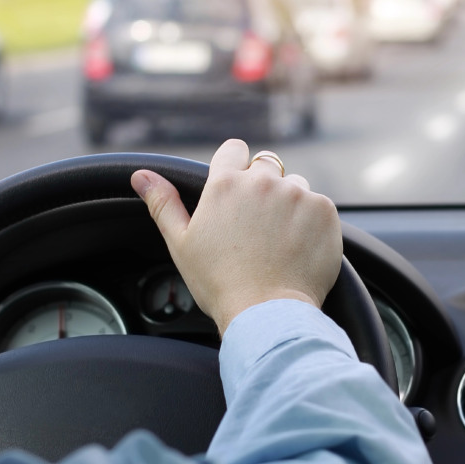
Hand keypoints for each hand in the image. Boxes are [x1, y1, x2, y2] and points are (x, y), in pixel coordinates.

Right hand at [130, 139, 341, 333]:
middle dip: (262, 188)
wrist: (267, 313)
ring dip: (289, 203)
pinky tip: (299, 247)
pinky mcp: (324, 211)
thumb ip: (163, 203)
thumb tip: (140, 175)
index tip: (236, 192)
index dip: (234, 168)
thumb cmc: (220, 282)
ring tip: (279, 240)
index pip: (233, 150)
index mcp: (225, 184)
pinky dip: (311, 222)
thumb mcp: (182, 243)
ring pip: (295, 185)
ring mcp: (298, 194)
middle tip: (257, 226)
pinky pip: (318, 206)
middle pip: (266, 167)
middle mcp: (263, 181)